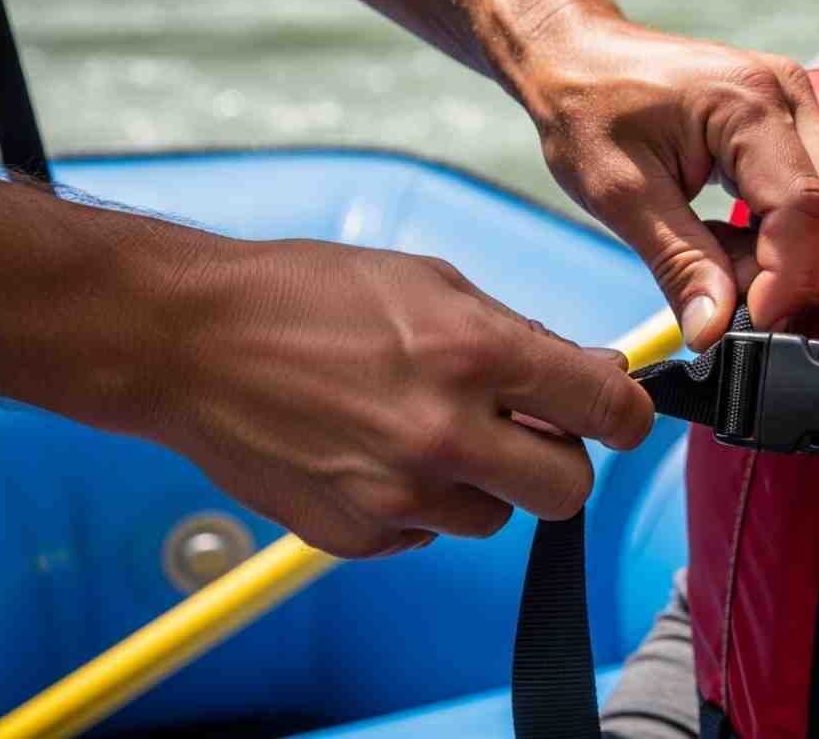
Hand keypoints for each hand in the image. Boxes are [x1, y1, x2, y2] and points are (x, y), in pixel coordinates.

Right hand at [137, 238, 652, 557]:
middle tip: (531, 431)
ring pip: (496, 517)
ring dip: (484, 482)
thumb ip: (521, 336)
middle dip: (563, 461)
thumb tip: (591, 373)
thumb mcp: (432, 282)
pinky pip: (426, 535)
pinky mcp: (355, 534)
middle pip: (569, 490)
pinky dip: (420, 503)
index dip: (628, 414)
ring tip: (429, 429)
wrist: (190, 341)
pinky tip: (378, 452)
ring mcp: (397, 493)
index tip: (621, 415)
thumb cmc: (307, 296)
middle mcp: (444, 432)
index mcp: (476, 353)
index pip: (606, 411)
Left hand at [517, 8, 818, 350]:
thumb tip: (715, 331)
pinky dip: (782, 237)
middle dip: (797, 275)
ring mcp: (797, 103)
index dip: (785, 279)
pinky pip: (816, 192)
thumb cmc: (588, 110)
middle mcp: (788, 94)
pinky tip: (728, 243)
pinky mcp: (791, 121)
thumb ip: (679, 263)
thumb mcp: (621, 195)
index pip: (802, 207)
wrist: (577, 56)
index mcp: (747, 103)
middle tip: (735, 310)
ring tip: (721, 269)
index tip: (746, 325)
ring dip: (792, 259)